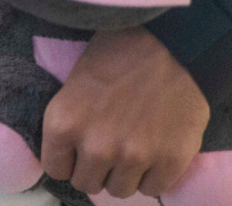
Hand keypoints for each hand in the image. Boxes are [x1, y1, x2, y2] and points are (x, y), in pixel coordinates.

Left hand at [41, 27, 208, 200]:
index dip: (69, 159)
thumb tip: (70, 149)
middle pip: (87, 184)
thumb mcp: (77, 79)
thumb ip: (71, 121)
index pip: (55, 169)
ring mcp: (133, 158)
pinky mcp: (169, 162)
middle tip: (111, 144)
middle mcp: (95, 147)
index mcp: (63, 123)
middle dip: (97, 168)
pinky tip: (157, 149)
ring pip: (120, 190)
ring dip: (125, 173)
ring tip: (135, 145)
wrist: (176, 39)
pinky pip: (153, 190)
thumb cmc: (122, 49)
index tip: (80, 147)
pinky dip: (155, 175)